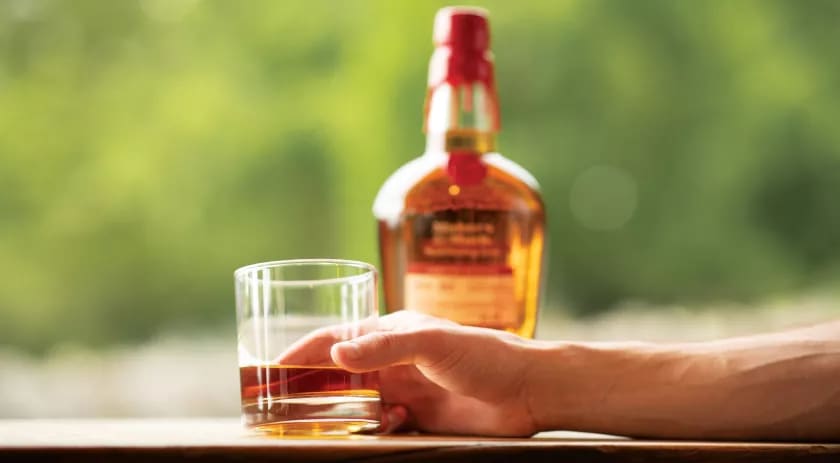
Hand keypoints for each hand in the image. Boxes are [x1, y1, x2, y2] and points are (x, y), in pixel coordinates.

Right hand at [278, 311, 539, 435]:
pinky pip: (381, 424)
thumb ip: (384, 345)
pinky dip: (373, 428)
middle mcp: (391, 360)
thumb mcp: (431, 341)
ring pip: (356, 402)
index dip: (302, 351)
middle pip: (338, 373)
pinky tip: (385, 427)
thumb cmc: (483, 354)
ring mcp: (404, 388)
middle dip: (311, 386)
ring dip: (341, 412)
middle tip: (283, 404)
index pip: (334, 339)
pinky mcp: (418, 416)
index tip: (271, 368)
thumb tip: (336, 352)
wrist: (526, 390)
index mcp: (390, 332)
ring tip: (322, 424)